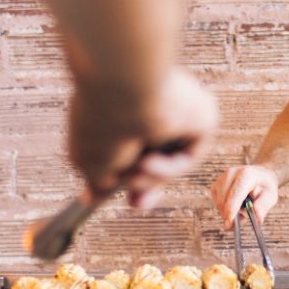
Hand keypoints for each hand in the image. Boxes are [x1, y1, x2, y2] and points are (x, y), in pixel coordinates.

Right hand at [69, 67, 217, 208]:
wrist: (120, 87)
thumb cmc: (100, 119)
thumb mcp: (89, 159)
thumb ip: (98, 179)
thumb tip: (92, 198)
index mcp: (125, 109)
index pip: (132, 147)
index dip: (128, 177)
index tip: (123, 197)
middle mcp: (152, 106)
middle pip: (157, 156)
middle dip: (146, 185)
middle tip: (136, 202)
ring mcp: (177, 109)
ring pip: (171, 159)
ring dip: (151, 178)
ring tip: (131, 174)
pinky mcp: (200, 115)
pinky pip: (189, 155)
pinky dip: (169, 168)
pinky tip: (148, 162)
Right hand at [210, 164, 278, 227]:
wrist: (259, 176)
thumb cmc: (265, 187)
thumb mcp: (271, 196)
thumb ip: (263, 206)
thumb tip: (257, 217)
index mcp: (246, 174)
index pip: (236, 194)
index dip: (231, 209)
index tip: (229, 223)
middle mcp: (231, 173)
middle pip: (224, 200)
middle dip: (230, 215)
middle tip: (243, 218)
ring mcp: (221, 178)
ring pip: (219, 204)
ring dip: (229, 212)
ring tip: (243, 208)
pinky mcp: (216, 185)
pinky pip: (217, 203)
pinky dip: (225, 209)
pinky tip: (235, 205)